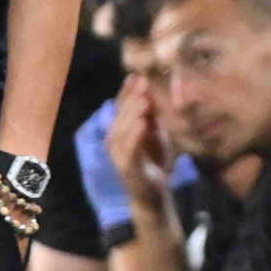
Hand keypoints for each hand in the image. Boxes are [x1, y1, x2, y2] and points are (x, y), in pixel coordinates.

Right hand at [104, 76, 170, 201]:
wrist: (153, 194)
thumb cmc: (154, 161)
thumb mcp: (156, 134)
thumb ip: (153, 116)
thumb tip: (154, 92)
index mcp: (120, 131)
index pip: (120, 107)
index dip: (127, 92)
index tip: (136, 76)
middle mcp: (114, 142)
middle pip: (121, 116)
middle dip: (132, 99)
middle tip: (143, 83)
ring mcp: (118, 156)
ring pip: (123, 131)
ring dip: (133, 115)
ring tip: (144, 101)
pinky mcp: (126, 169)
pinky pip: (130, 150)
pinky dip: (136, 136)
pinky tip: (143, 124)